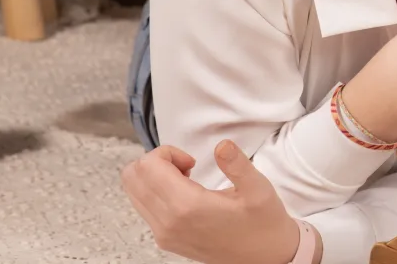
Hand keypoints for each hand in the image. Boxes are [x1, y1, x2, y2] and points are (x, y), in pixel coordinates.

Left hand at [121, 141, 313, 263]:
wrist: (264, 258)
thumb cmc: (263, 223)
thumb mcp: (258, 189)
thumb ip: (237, 164)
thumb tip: (222, 145)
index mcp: (188, 207)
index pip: (149, 166)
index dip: (168, 152)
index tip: (192, 160)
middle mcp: (168, 223)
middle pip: (132, 176)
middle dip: (156, 161)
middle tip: (186, 166)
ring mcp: (163, 234)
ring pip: (132, 191)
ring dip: (153, 176)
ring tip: (185, 179)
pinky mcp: (165, 240)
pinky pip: (142, 206)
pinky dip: (154, 191)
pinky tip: (184, 193)